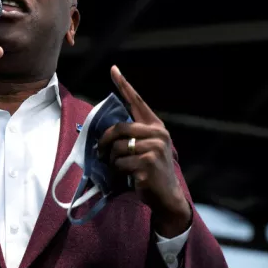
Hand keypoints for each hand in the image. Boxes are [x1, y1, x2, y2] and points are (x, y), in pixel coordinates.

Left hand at [98, 65, 190, 237]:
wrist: (167, 198)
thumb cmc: (151, 173)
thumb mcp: (146, 149)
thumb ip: (133, 137)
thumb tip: (107, 132)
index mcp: (156, 127)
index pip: (137, 102)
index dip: (124, 85)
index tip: (113, 69)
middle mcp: (158, 134)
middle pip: (119, 128)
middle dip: (105, 141)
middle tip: (100, 153)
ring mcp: (154, 148)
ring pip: (117, 147)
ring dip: (112, 161)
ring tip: (119, 169)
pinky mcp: (147, 163)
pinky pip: (119, 163)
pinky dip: (117, 172)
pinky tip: (127, 178)